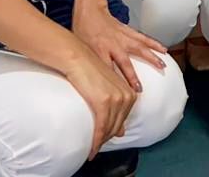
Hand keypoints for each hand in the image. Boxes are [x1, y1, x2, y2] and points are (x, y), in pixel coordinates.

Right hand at [62, 42, 137, 159]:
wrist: (78, 58)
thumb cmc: (89, 72)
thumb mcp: (106, 89)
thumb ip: (116, 107)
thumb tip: (121, 132)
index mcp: (130, 92)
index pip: (123, 119)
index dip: (113, 130)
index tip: (103, 138)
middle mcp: (127, 95)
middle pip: (118, 125)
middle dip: (107, 137)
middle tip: (96, 147)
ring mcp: (117, 98)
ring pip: (110, 128)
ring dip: (101, 141)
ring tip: (93, 150)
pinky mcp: (104, 101)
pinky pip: (101, 126)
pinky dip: (97, 139)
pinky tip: (93, 148)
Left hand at [72, 2, 167, 91]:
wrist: (90, 11)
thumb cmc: (83, 30)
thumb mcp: (80, 49)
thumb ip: (88, 64)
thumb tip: (91, 81)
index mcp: (98, 50)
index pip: (106, 70)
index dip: (112, 83)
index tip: (117, 95)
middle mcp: (113, 44)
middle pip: (124, 62)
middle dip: (132, 77)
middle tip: (139, 89)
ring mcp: (122, 37)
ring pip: (139, 48)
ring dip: (151, 58)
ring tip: (162, 66)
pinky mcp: (128, 31)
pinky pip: (143, 38)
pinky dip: (154, 44)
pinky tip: (163, 49)